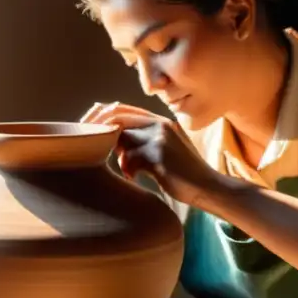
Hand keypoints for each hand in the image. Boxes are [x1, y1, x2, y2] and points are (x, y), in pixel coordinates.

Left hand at [79, 101, 221, 206]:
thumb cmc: (183, 174)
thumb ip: (142, 142)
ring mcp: (161, 138)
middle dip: (99, 129)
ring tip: (128, 170)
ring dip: (120, 157)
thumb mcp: (163, 151)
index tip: (87, 130)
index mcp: (160, 121)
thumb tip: (114, 143)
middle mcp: (160, 124)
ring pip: (123, 139)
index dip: (100, 117)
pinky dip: (128, 169)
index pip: (122, 108)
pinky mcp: (160, 155)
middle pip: (117, 117)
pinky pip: (130, 158)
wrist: (209, 188)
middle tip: (89, 146)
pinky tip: (134, 178)